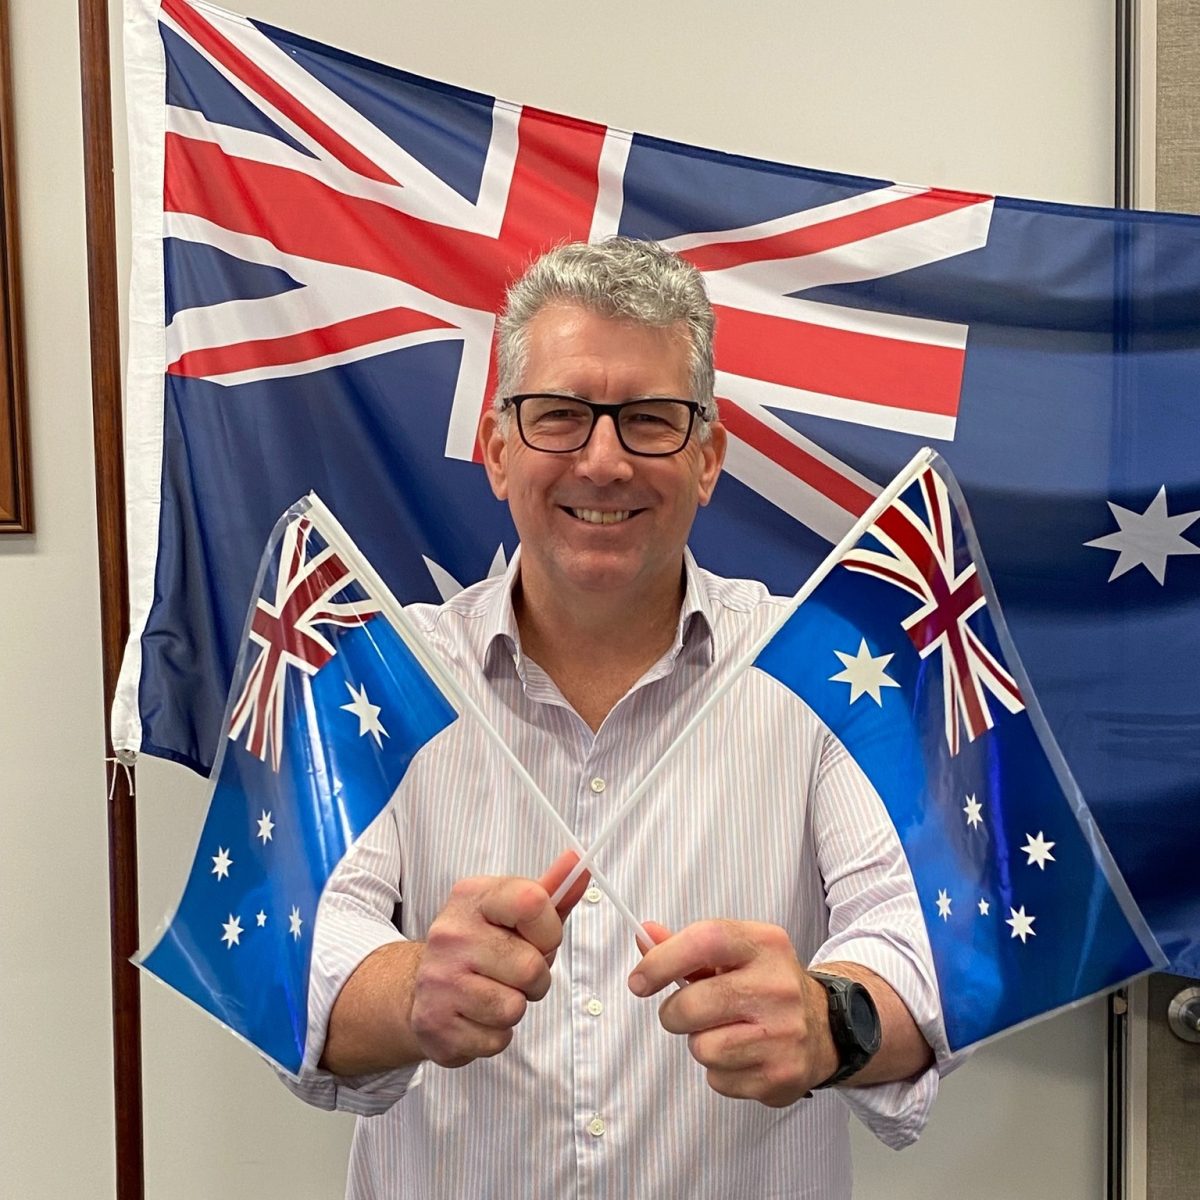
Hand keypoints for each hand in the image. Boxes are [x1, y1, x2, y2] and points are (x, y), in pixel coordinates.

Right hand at [408, 850, 589, 1067]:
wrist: (421, 988)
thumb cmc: (481, 946)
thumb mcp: (512, 912)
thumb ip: (552, 891)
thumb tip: (581, 862)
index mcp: (472, 897)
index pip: (533, 901)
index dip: (549, 929)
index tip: (539, 938)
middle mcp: (450, 934)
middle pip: (530, 967)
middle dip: (535, 978)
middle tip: (514, 974)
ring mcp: (438, 980)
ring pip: (513, 1008)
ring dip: (515, 1007)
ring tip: (495, 993)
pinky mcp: (435, 1025)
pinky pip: (495, 1040)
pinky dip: (495, 1034)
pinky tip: (477, 1016)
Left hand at [628, 919, 837, 1106]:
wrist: (825, 1027)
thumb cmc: (766, 984)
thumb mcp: (735, 953)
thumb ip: (687, 947)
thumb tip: (645, 935)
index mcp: (765, 944)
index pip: (705, 940)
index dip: (661, 960)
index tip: (639, 980)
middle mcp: (779, 986)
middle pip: (693, 1004)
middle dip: (674, 1012)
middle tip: (686, 1011)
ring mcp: (784, 1033)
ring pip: (702, 1047)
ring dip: (700, 1043)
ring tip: (723, 1031)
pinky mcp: (782, 1075)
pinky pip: (718, 1079)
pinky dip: (720, 1071)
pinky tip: (742, 1054)